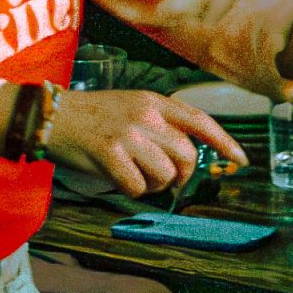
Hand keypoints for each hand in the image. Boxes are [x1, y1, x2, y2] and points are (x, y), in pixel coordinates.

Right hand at [39, 90, 245, 197]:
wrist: (50, 115)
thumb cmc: (91, 117)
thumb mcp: (131, 106)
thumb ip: (159, 125)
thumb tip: (186, 157)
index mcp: (153, 101)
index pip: (200, 121)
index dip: (225, 142)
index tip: (241, 160)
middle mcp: (146, 115)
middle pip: (187, 157)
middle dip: (181, 177)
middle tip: (164, 181)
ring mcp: (128, 134)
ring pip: (165, 176)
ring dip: (154, 186)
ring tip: (134, 177)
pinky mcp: (110, 154)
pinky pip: (138, 187)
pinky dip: (131, 190)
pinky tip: (116, 179)